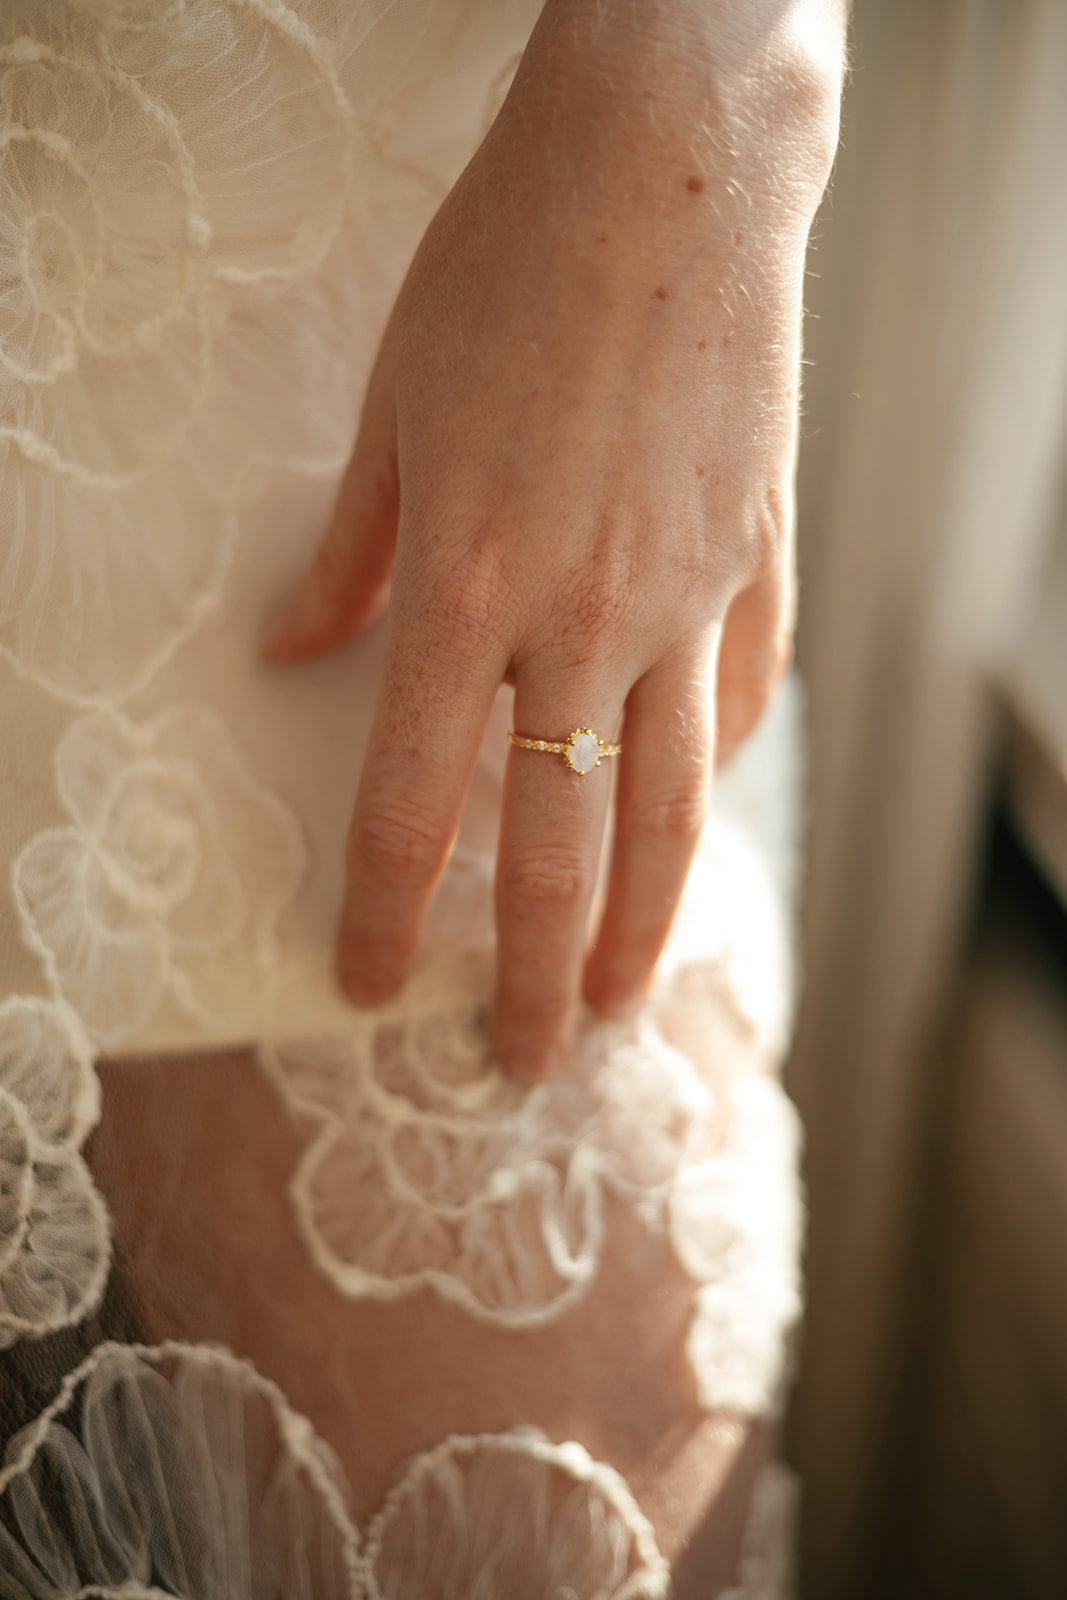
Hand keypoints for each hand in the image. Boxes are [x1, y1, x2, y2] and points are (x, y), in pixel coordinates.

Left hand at [265, 0, 844, 1078]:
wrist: (672, 173)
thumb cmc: (513, 270)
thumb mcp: (395, 409)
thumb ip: (350, 554)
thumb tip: (295, 647)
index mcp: (467, 587)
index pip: (417, 805)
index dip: (389, 915)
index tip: (372, 985)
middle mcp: (584, 622)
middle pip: (560, 851)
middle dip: (535, 977)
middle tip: (525, 1061)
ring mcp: (686, 602)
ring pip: (671, 812)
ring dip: (646, 928)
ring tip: (627, 1004)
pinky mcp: (758, 568)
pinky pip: (736, 707)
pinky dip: (708, 776)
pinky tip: (691, 815)